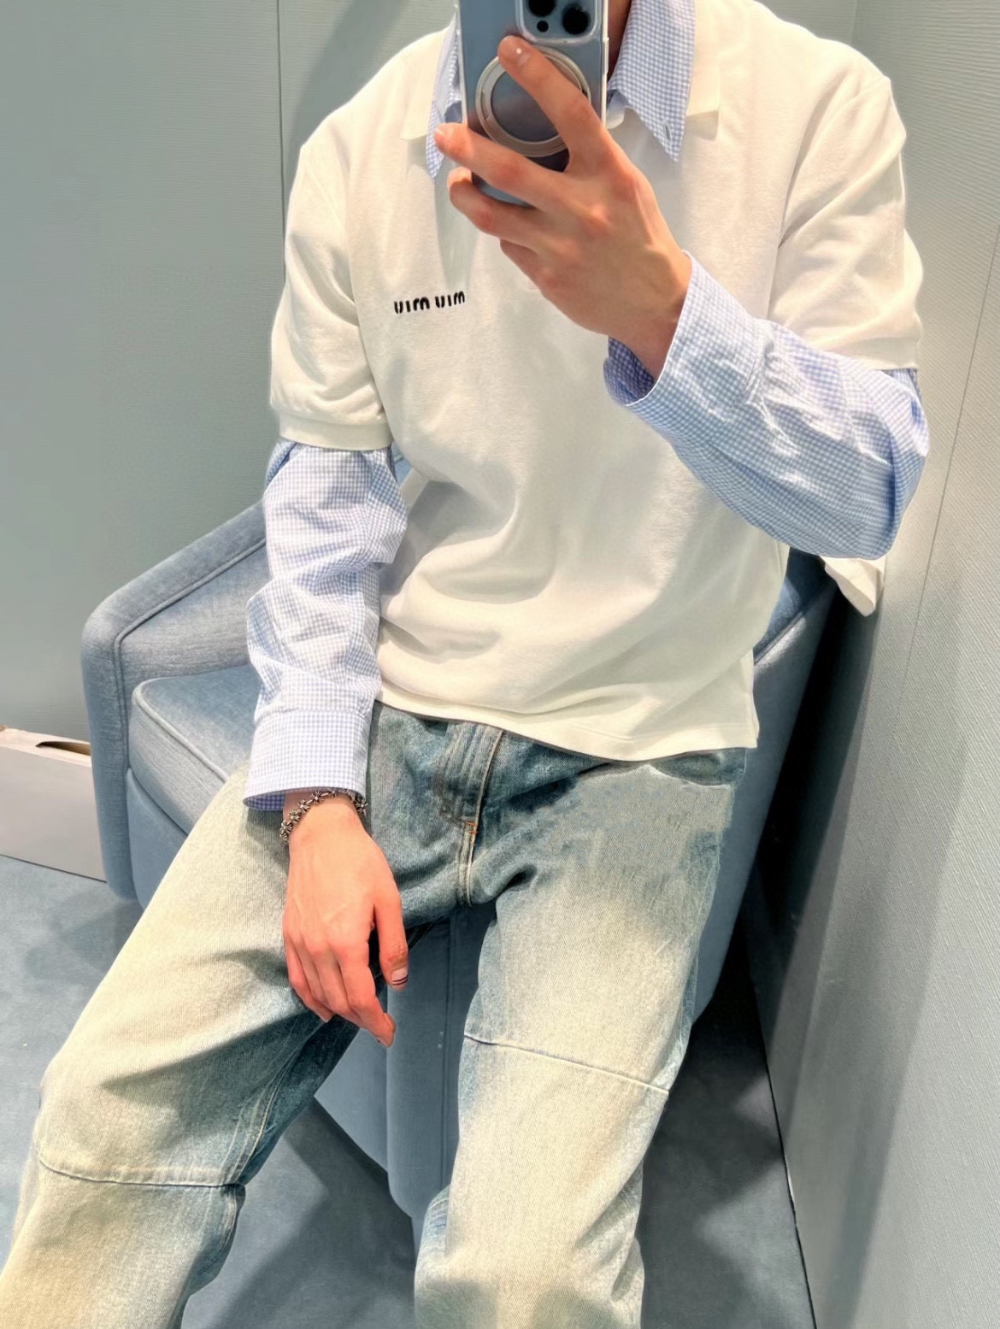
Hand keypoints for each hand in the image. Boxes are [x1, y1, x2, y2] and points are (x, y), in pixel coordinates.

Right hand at [282, 805, 408, 1046]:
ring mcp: (300, 943)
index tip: (389, 1034)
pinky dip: (310, 999)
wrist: (320, 834)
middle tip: (380, 1026)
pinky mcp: (289, 934)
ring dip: (339, 1012)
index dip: (376, 1021)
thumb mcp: (388, 899)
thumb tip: (398, 982)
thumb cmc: (360, 862)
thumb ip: (393, 945)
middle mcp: (318, 948)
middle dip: (361, 1020)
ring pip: (318, 994)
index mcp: (346, 941)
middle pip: (339, 1001)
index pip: (360, 997)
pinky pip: (297, 978)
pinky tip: (323, 1007)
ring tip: (359, 1018)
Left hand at [434, 33, 691, 379]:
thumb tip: (539, 130)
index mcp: (609, 175)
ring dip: (465, 195)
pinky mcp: (546, 278)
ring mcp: (561, 247)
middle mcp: (583, 209)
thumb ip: (588, 159)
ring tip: (458, 183)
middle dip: (468, 148)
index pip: (571, 114)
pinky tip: (512, 226)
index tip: (510, 53)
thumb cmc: (639, 236)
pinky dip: (505, 231)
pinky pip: (509, 246)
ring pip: (492, 216)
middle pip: (510, 171)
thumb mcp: (625, 185)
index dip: (537, 77)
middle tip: (445, 134)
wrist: (654, 302)